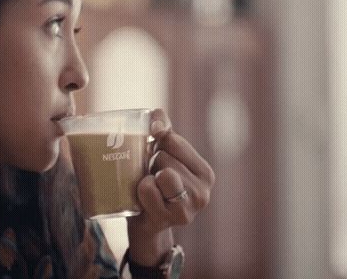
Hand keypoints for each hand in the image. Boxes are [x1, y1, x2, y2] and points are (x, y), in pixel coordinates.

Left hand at [126, 109, 214, 265]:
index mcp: (205, 173)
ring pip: (161, 172)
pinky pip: (149, 190)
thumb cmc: (154, 182)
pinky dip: (141, 190)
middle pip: (165, 157)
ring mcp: (188, 209)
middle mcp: (203, 193)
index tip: (156, 155)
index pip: (173, 140)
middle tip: (152, 178)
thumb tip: (156, 122)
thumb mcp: (163, 154)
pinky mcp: (169, 219)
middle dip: (152, 164)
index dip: (157, 144)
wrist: (144, 222)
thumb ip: (163, 128)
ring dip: (147, 177)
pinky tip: (145, 200)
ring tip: (151, 188)